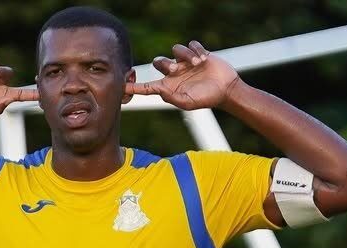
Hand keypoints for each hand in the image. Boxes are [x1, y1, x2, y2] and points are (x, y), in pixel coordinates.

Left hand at [125, 41, 239, 109]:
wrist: (226, 90)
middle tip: (176, 69)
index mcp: (169, 86)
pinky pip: (190, 44)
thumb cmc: (206, 99)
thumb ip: (173, 98)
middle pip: (158, 62)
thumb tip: (159, 91)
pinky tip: (204, 58)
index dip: (134, 86)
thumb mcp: (188, 103)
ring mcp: (185, 62)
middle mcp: (174, 73)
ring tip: (198, 63)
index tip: (121, 86)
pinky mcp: (196, 53)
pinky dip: (196, 49)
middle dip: (165, 63)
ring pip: (175, 50)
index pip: (147, 86)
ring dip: (186, 55)